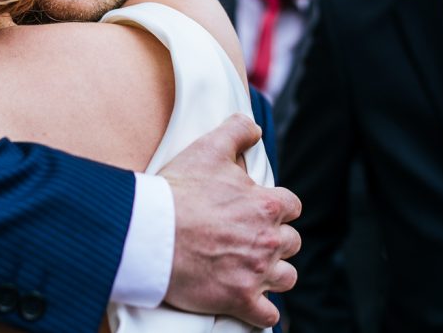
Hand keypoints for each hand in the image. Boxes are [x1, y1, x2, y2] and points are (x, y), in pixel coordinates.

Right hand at [160, 114, 300, 327]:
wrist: (150, 233)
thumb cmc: (178, 192)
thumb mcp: (208, 149)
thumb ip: (237, 131)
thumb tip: (255, 128)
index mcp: (266, 205)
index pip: (292, 207)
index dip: (278, 209)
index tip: (263, 212)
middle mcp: (268, 239)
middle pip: (291, 243)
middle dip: (276, 242)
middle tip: (254, 241)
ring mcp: (256, 272)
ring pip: (286, 278)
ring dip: (274, 275)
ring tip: (256, 271)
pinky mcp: (240, 300)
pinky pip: (268, 315)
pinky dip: (263, 312)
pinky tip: (253, 305)